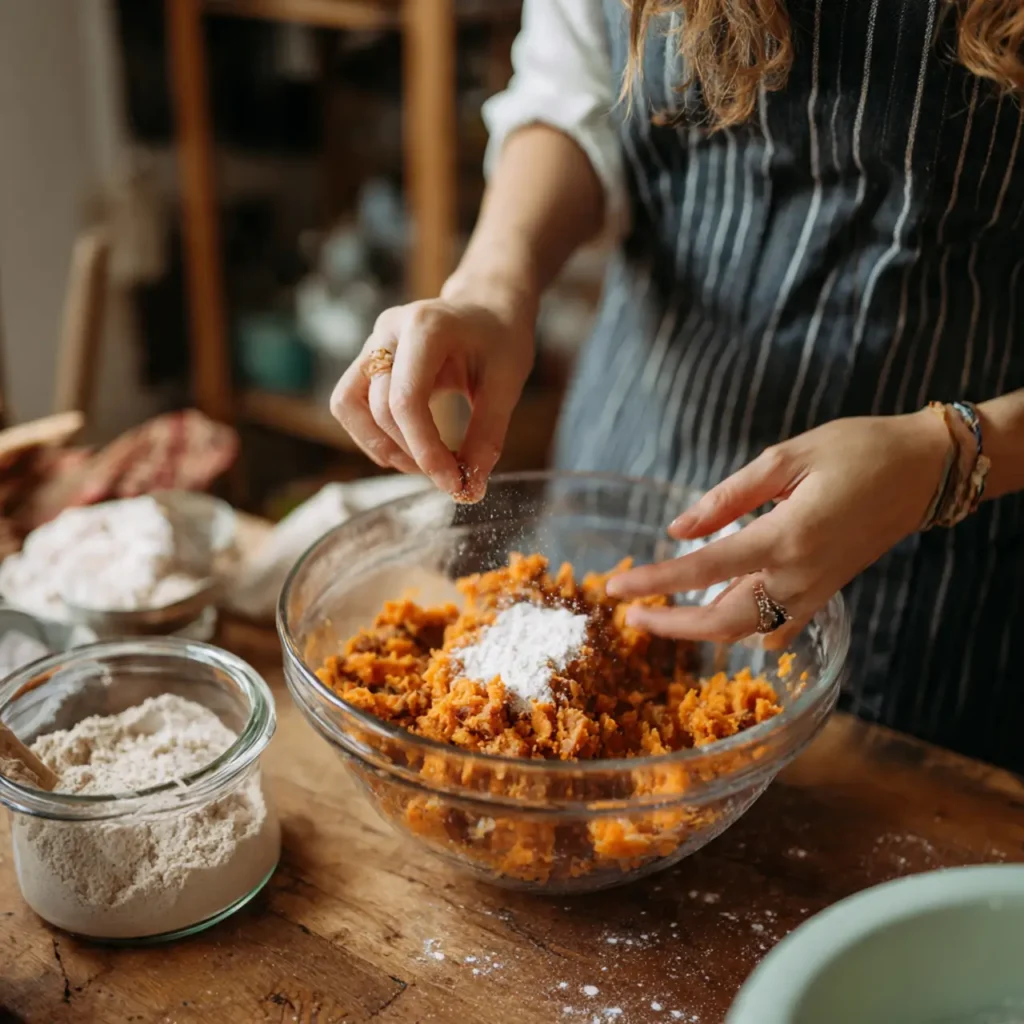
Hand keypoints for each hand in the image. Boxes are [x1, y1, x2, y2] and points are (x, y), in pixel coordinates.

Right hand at [330, 282, 534, 497]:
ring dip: (380, 446)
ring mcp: (372, 342)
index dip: (425, 451)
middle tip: (449, 476)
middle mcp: (389, 330)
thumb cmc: (501, 338)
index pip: (406, 401)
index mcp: (426, 326)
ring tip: (422, 464)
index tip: (453, 482)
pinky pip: (351, 403)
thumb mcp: (507, 383)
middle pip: (379, 408)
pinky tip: (406, 449)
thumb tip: (471, 488)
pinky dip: (373, 433)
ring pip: (349, 406)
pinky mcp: (367, 359)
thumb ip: (487, 435)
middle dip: (411, 453)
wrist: (488, 306)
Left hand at [606, 412, 950, 647]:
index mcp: (787, 537)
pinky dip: (742, 629)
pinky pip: (776, 629)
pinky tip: (720, 614)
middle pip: (720, 621)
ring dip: (699, 628)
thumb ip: (727, 497)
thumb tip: (678, 528)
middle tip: (629, 614)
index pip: (704, 569)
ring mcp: (815, 592)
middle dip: (670, 624)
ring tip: (660, 613)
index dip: (655, 580)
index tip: (615, 586)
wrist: (923, 472)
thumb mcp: (786, 458)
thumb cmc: (857, 451)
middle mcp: (800, 577)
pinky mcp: (825, 595)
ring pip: (745, 630)